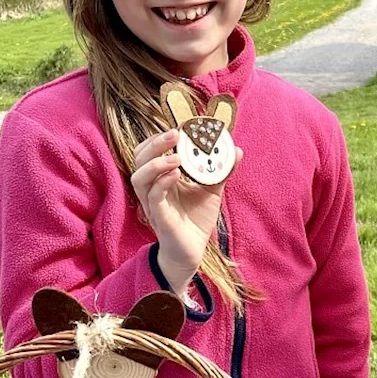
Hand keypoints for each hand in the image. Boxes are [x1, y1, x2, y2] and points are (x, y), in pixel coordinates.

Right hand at [130, 129, 241, 290]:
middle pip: (139, 158)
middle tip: (175, 133)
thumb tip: (237, 150)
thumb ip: (221, 170)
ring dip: (156, 163)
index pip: (150, 151)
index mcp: (161, 177)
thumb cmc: (196, 220)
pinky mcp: (158, 217)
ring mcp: (152, 202)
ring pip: (139, 177)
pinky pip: (153, 197)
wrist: (193, 251)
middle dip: (155, 143)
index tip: (180, 126)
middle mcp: (152, 187)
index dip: (159, 137)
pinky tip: (176, 175)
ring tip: (177, 157)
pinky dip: (162, 183)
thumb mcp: (211, 191)